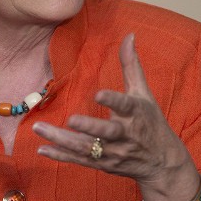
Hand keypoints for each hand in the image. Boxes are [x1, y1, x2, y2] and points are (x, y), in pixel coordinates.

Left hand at [33, 34, 197, 200]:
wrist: (162, 162)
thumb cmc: (150, 121)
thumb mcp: (144, 93)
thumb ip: (131, 65)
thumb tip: (129, 35)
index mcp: (136, 113)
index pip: (125, 106)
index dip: (113, 101)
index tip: (98, 95)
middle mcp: (125, 134)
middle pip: (106, 132)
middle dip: (88, 127)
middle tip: (70, 119)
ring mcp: (113, 152)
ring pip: (87, 148)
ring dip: (62, 140)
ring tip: (39, 128)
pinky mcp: (103, 164)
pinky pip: (80, 161)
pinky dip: (61, 156)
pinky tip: (41, 149)